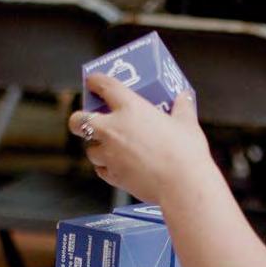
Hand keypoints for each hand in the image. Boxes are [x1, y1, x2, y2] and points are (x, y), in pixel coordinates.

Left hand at [66, 73, 213, 204]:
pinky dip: (106, 166)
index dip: (95, 81)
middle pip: (78, 121)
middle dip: (79, 119)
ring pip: (90, 149)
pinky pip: (100, 169)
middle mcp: (113, 129)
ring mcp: (110, 154)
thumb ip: (183, 107)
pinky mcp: (113, 176)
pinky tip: (117, 165)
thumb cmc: (186, 152)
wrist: (182, 185)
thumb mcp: (187, 123)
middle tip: (87, 119)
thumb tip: (185, 96)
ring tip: (111, 147)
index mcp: (130, 108)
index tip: (93, 81)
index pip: (104, 86)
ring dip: (97, 147)